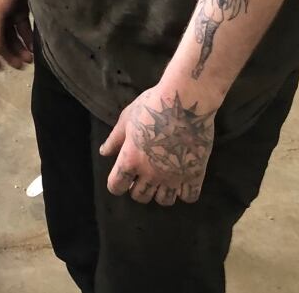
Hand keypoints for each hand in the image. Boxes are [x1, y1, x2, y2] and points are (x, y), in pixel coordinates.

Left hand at [100, 84, 215, 205]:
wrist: (185, 99)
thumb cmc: (152, 105)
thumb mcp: (127, 117)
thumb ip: (115, 139)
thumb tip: (104, 152)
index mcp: (130, 159)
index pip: (116, 187)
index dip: (117, 183)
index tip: (123, 177)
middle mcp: (150, 173)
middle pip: (139, 197)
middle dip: (139, 188)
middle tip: (144, 175)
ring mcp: (173, 176)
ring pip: (164, 200)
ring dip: (161, 192)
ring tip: (164, 178)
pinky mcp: (194, 174)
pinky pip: (189, 197)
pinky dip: (185, 191)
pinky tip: (183, 179)